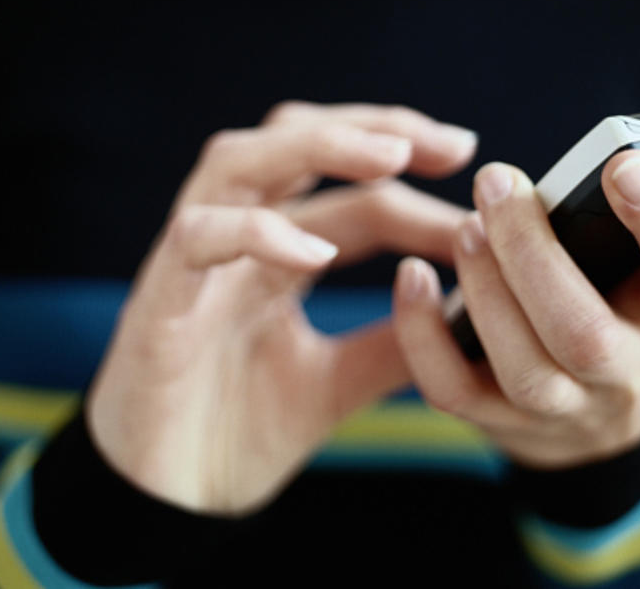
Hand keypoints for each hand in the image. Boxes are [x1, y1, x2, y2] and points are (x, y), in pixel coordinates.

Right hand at [86, 101, 476, 512]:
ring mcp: (193, 261)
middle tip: (454, 146)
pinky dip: (254, 231)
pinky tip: (312, 254)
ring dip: (317, 147)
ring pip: (239, 160)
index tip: (482, 184)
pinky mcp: (157, 300)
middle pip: (294, 140)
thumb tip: (472, 313)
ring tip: (390, 157)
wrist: (162, 509)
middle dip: (373, 129)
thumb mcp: (336, 384)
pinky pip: (197, 237)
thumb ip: (393, 345)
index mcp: (278, 254)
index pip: (355, 195)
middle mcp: (236, 239)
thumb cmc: (237, 432)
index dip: (419, 188)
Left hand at [392, 150, 639, 468]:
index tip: (625, 164)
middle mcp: (632, 375)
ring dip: (486, 292)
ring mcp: (569, 412)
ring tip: (466, 228)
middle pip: (584, 334)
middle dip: (532, 254)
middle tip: (496, 182)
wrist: (608, 419)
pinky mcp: (505, 426)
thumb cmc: (631, 307)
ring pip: (525, 370)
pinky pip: (455, 392)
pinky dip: (425, 336)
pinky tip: (413, 277)